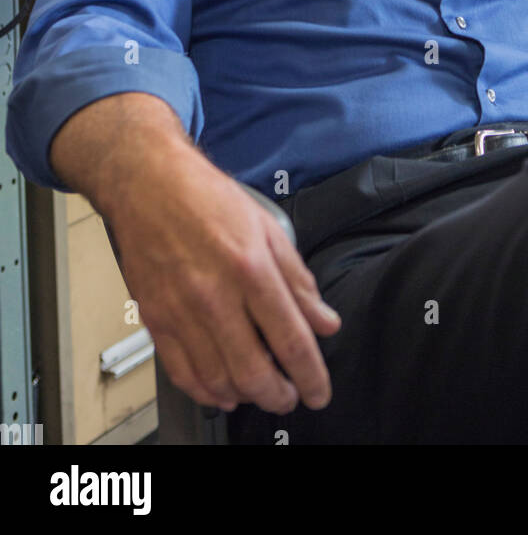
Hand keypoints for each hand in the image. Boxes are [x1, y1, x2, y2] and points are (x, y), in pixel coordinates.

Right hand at [108, 151, 340, 415]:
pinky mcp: (155, 319)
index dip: (311, 375)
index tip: (319, 392)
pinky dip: (205, 392)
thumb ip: (298, 280)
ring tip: (260, 392)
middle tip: (291, 398)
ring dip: (245, 397)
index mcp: (251, 268)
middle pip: (253, 371)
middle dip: (279, 396)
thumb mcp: (268, 228)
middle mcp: (215, 295)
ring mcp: (181, 311)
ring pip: (218, 380)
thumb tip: (324, 321)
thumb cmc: (208, 199)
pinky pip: (181, 373)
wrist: (149, 184)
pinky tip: (221, 391)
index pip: (291, 338)